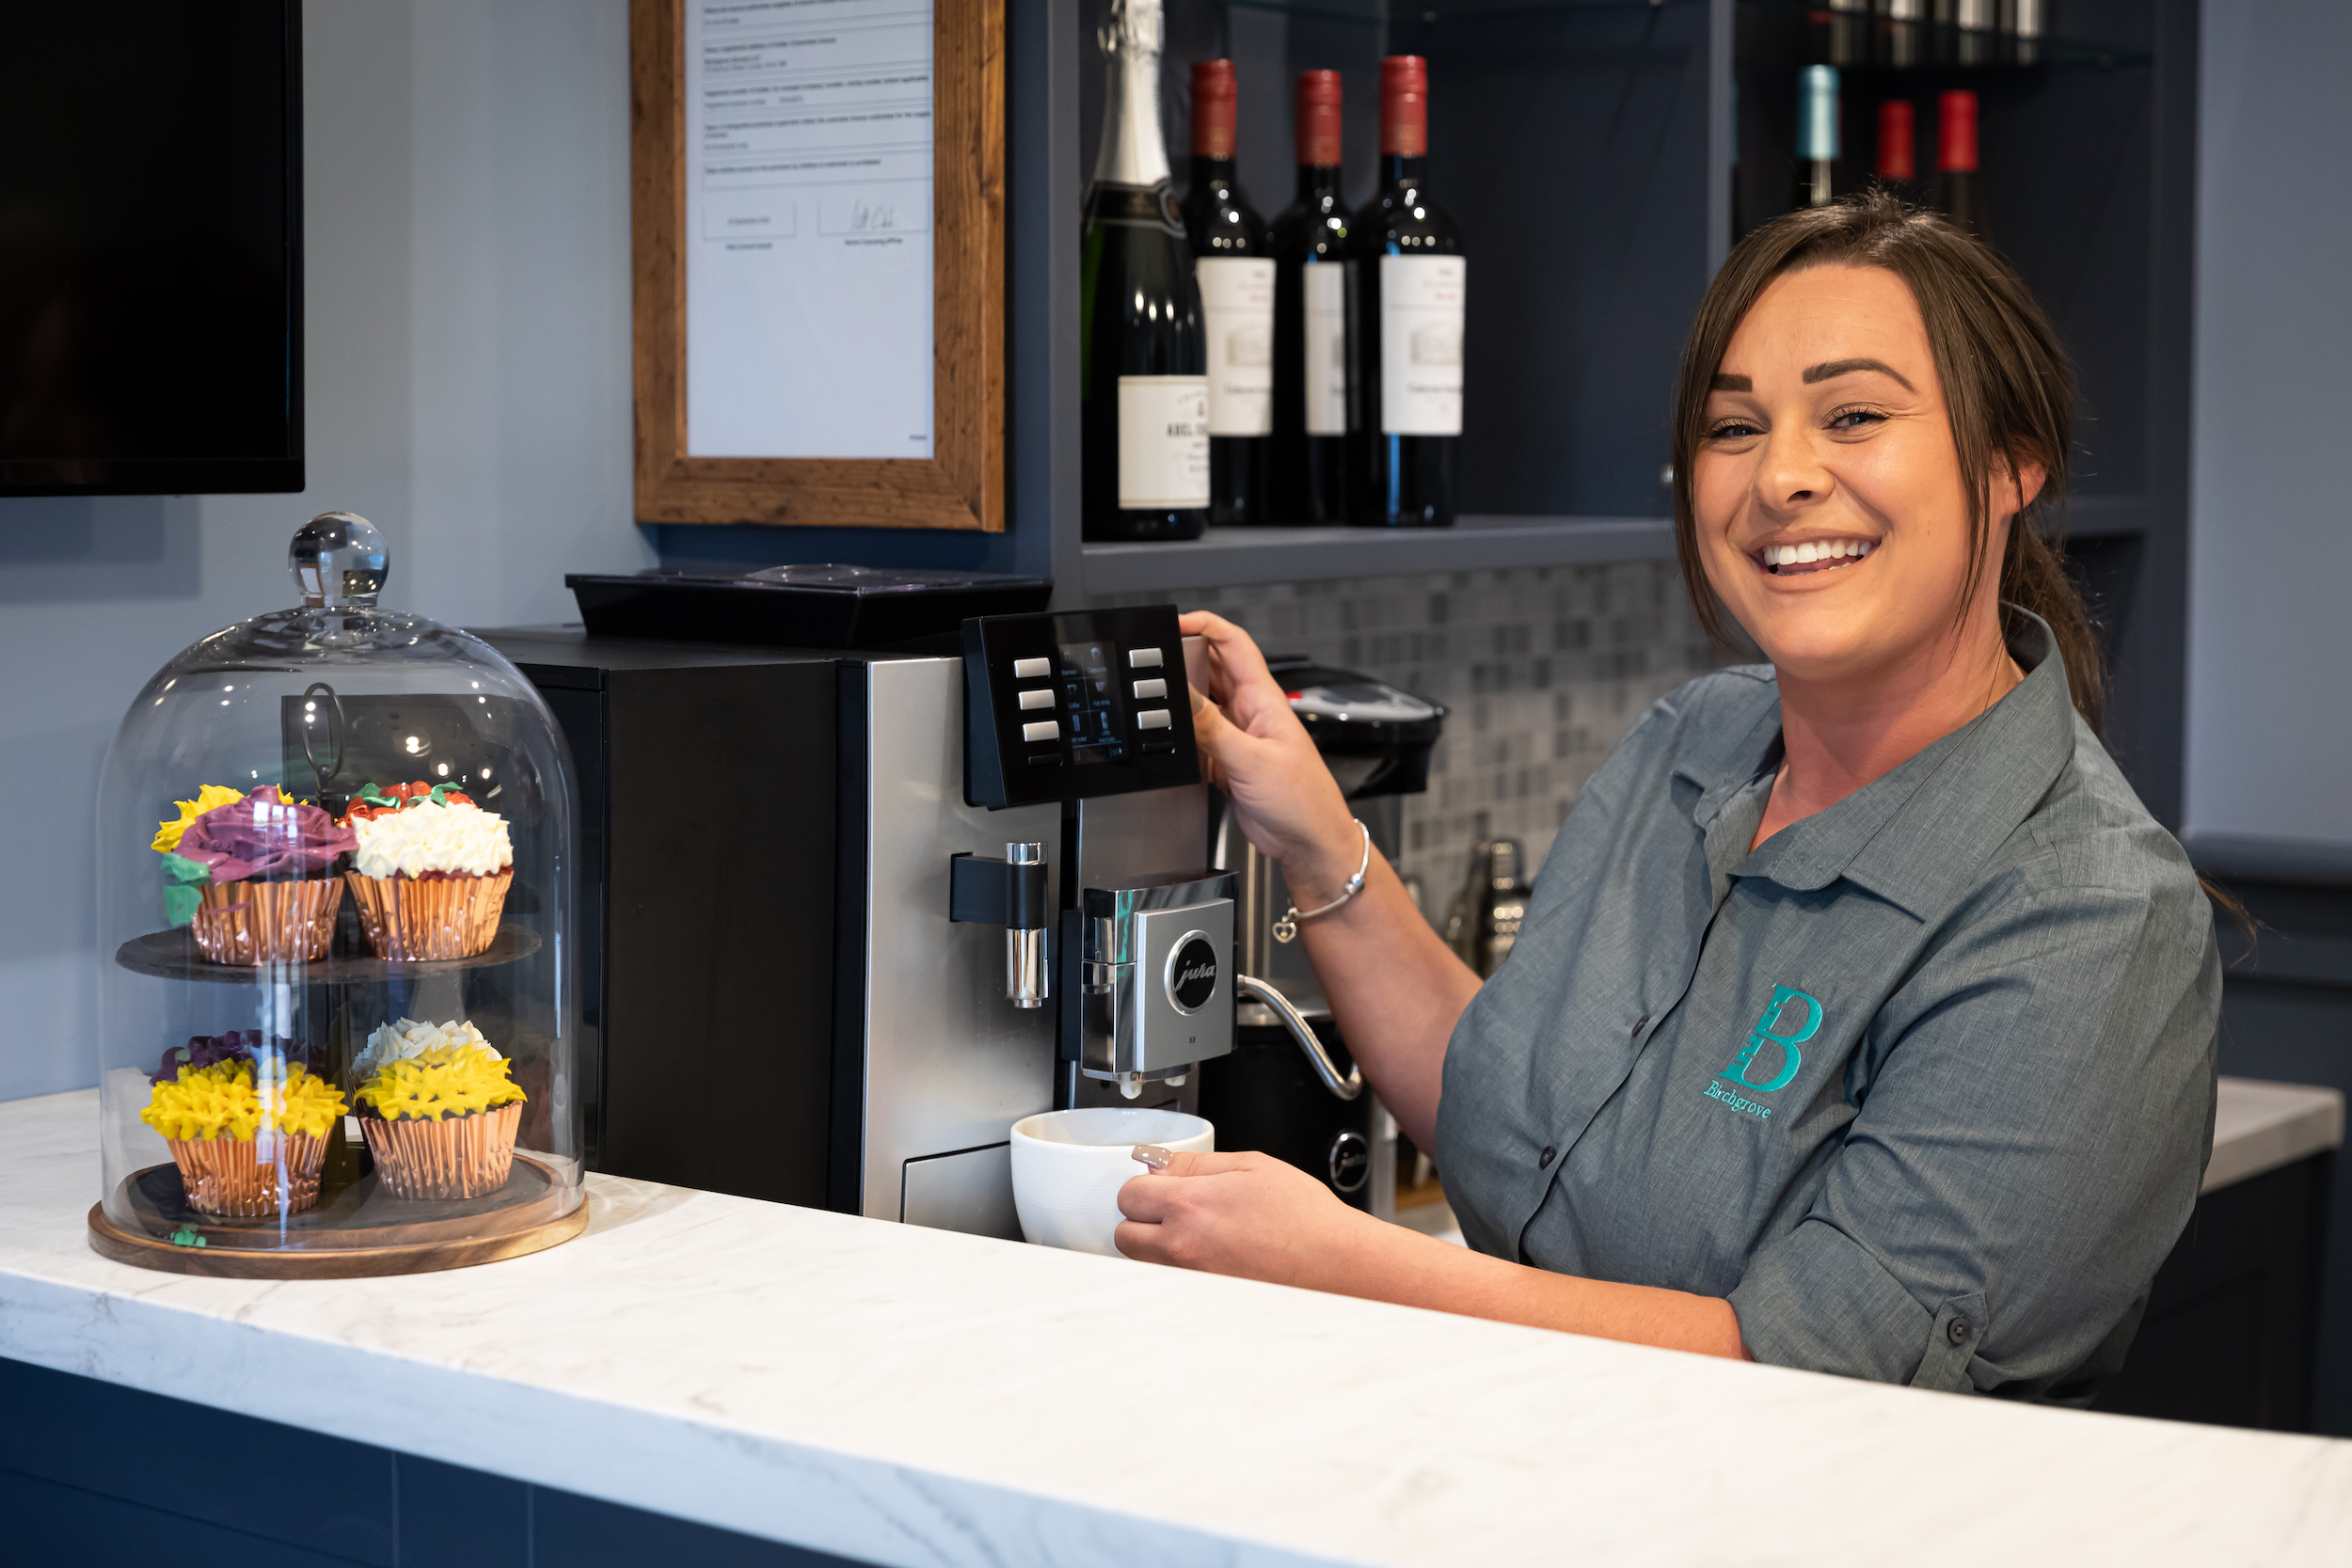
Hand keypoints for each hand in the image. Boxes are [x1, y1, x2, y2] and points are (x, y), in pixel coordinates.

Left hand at [1113, 1150, 1365, 1286]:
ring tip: (1195, 1233)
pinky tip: (1211, 1256)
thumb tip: (1161, 1166)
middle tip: (1171, 1209)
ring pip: (1144, 1262)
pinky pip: (1171, 1283)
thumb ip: (1196, 1165)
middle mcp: (1182, 1248)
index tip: (1158, 1184)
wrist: (1335, 1263)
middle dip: (1140, 1219)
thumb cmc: (1304, 1217)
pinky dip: (1179, 1269)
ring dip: (1155, 1246)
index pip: (1128, 1195)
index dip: (1143, 1185)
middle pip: (1124, 1235)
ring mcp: (1191, 1280)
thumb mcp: (1251, 1166)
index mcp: (1190, 1206)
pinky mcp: (1204, 1300)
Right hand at [1180, 611, 1360, 903]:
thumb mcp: (1251, 759)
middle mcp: (1250, 712)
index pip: (1233, 644)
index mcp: (1263, 699)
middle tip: (1155, 664)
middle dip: (1183, 660)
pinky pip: (1198, 739)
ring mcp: (1238, 736)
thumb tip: (1180, 698)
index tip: (1175, 623)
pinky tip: (1173, 743)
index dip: (1205, 625)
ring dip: (1181, 702)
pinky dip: (1182, 738)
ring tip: (1158, 703)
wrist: (1309, 841)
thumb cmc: (1303, 800)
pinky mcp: (1228, 762)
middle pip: (1211, 669)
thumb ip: (1212, 728)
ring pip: (1202, 704)